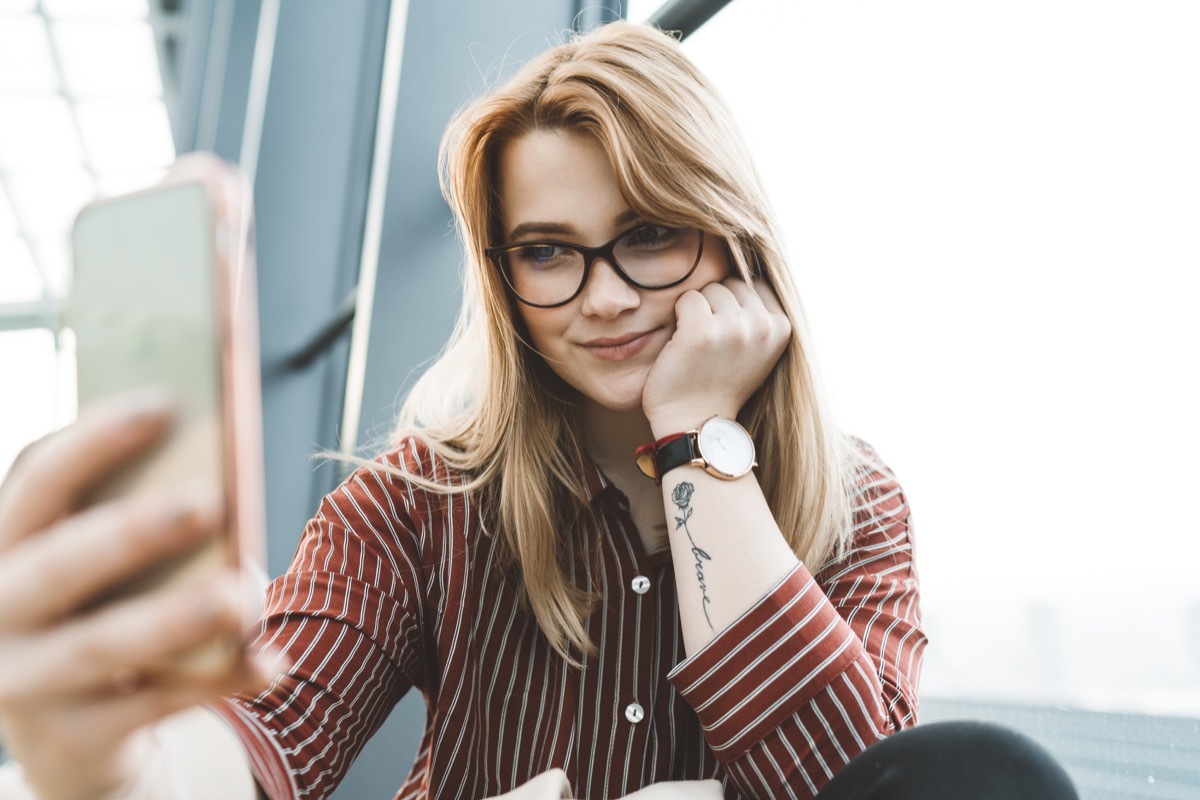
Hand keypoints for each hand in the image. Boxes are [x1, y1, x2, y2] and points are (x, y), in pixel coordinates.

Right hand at [0, 393, 275, 799]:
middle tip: (211, 499)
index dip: (96, 440)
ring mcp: (26, 682)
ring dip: (179, 616)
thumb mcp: (103, 561)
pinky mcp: (70, 738)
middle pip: (60, 564)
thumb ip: (135, 516)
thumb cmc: (102, 609)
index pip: (38, 480)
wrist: (71, 733)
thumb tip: (221, 476)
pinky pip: (154, 705)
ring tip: (244, 593)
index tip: (166, 402)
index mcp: (5, 545)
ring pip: (105, 644)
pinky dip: (219, 680)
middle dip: (134, 530)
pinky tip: (271, 662)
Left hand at [641, 277, 790, 434]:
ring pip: (708, 289)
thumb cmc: (721, 383)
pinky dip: (679, 317)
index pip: (754, 284)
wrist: (696, 423)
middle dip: (716, 306)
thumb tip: (749, 268)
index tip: (728, 335)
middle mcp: (762, 326)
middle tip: (711, 343)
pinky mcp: (701, 331)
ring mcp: (733, 328)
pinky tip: (683, 343)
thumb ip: (761, 314)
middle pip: (730, 283)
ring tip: (699, 345)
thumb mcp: (758, 349)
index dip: (734, 304)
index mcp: (782, 328)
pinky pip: (687, 298)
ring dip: (697, 311)